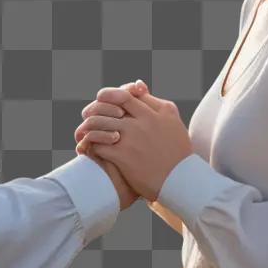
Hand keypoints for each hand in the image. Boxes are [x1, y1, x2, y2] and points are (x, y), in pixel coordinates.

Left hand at [75, 80, 192, 202]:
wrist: (181, 181)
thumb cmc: (177, 152)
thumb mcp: (172, 121)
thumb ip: (156, 104)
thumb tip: (138, 86)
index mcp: (158, 111)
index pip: (126, 94)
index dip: (110, 95)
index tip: (102, 99)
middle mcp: (145, 121)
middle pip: (111, 104)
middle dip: (95, 107)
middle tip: (87, 112)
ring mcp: (133, 137)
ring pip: (101, 122)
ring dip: (91, 125)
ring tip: (86, 130)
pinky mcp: (124, 155)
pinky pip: (99, 144)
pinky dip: (92, 144)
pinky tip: (92, 146)